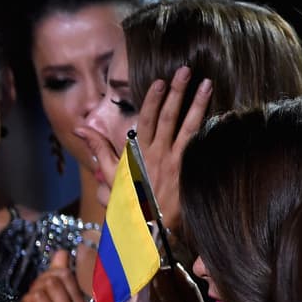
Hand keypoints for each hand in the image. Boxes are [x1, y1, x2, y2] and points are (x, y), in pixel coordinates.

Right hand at [76, 66, 211, 231]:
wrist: (145, 230)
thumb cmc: (127, 203)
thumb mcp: (109, 176)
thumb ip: (98, 148)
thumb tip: (80, 128)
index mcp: (138, 154)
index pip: (146, 120)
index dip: (153, 100)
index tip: (160, 81)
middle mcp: (157, 155)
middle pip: (168, 118)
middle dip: (177, 93)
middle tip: (186, 71)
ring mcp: (174, 164)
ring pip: (187, 128)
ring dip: (197, 105)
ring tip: (207, 85)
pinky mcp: (188, 174)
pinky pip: (199, 148)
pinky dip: (209, 131)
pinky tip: (221, 116)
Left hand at [132, 262, 217, 301]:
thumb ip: (186, 287)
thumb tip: (175, 268)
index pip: (151, 272)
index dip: (158, 262)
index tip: (163, 258)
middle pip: (140, 279)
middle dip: (150, 271)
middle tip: (164, 270)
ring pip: (137, 291)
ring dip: (147, 283)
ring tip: (162, 284)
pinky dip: (146, 297)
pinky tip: (161, 300)